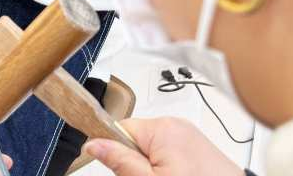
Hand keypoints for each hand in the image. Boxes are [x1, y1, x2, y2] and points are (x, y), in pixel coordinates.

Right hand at [83, 118, 241, 175]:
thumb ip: (121, 161)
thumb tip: (94, 144)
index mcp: (162, 128)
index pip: (120, 128)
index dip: (115, 151)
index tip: (120, 169)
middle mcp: (176, 123)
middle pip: (136, 137)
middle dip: (136, 160)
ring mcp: (190, 133)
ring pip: (153, 146)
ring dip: (152, 164)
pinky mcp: (198, 144)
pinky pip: (171, 149)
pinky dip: (169, 164)